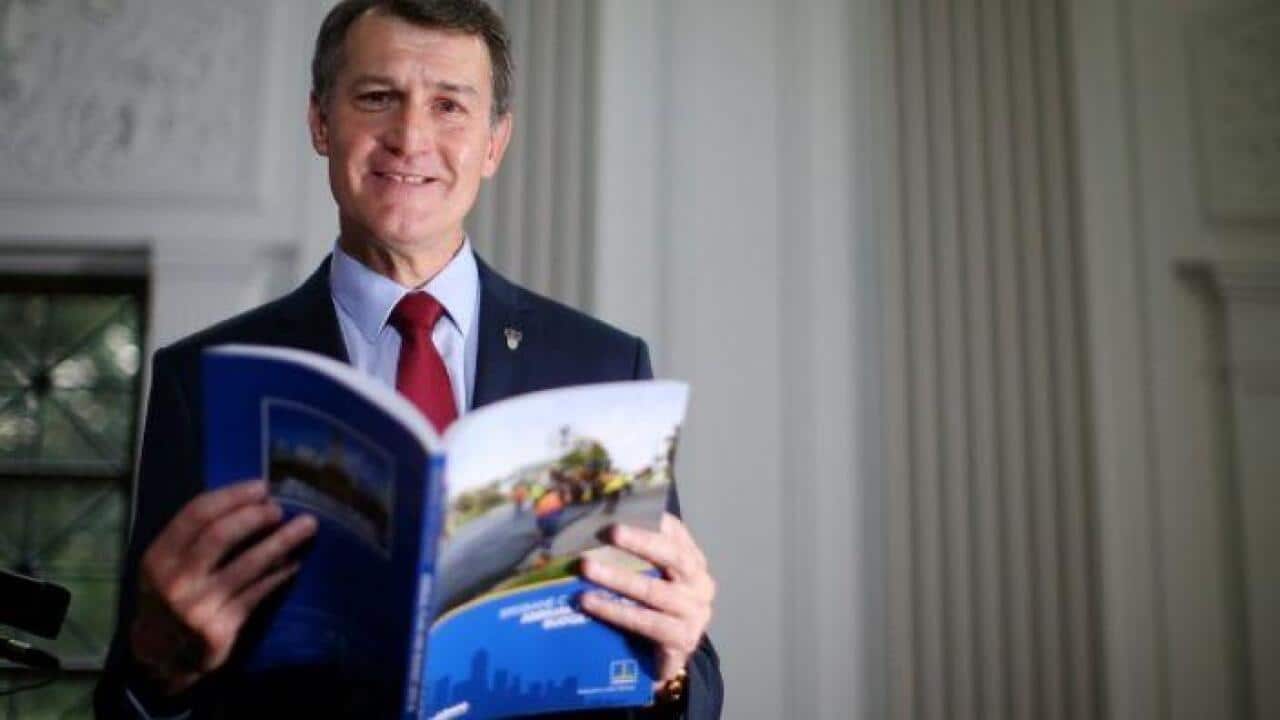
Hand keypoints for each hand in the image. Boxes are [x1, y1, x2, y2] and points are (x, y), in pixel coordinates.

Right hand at [129, 480, 316, 694]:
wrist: (159, 657)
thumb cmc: (172, 598)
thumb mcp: (167, 567)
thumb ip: (195, 538)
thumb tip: (250, 501)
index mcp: (159, 557)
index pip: (196, 514)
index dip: (232, 496)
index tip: (262, 487)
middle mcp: (175, 580)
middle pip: (221, 535)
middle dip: (255, 516)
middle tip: (279, 508)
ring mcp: (197, 606)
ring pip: (248, 564)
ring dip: (282, 541)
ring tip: (307, 525)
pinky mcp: (219, 628)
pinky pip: (258, 593)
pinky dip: (280, 574)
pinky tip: (296, 562)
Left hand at [578, 513, 715, 683]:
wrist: (665, 658)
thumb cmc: (653, 610)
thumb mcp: (649, 577)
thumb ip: (636, 555)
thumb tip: (595, 522)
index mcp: (694, 562)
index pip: (676, 533)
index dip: (653, 519)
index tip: (626, 507)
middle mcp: (701, 584)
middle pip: (673, 557)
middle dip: (640, 541)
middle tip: (609, 530)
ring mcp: (695, 613)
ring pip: (654, 591)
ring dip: (617, 577)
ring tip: (586, 567)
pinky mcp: (682, 639)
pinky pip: (645, 622)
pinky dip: (614, 611)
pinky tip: (588, 601)